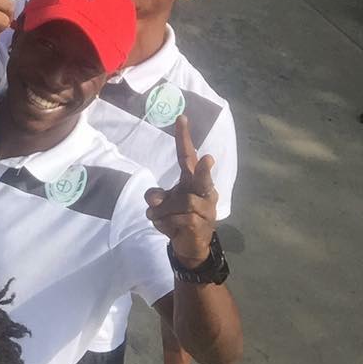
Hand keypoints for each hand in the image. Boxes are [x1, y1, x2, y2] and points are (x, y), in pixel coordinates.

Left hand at [144, 115, 217, 265]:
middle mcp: (204, 191)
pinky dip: (166, 223)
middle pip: (202, 178)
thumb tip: (155, 198)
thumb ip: (156, 197)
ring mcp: (206, 209)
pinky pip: (180, 219)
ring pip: (182, 202)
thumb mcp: (161, 205)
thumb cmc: (177, 217)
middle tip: (208, 159)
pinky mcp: (203, 224)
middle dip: (203, 170)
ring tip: (161, 218)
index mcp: (192, 181)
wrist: (189, 245)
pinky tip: (169, 228)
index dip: (184, 138)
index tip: (181, 118)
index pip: (187, 156)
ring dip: (163, 212)